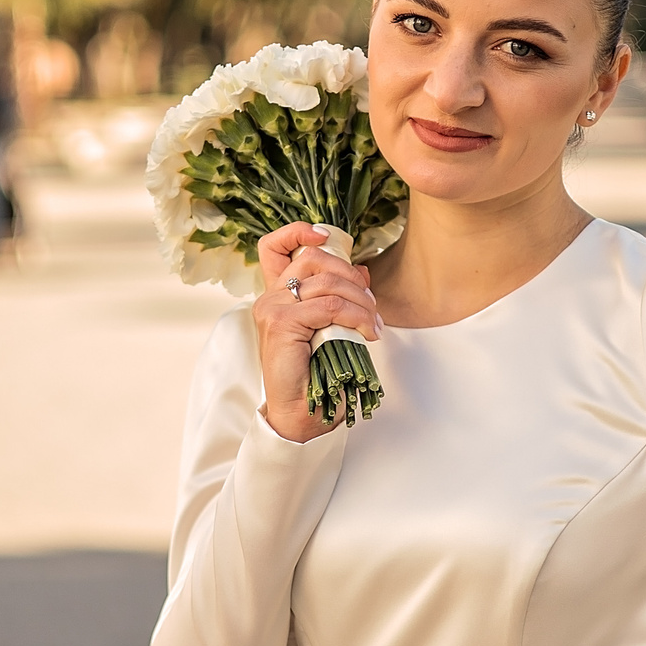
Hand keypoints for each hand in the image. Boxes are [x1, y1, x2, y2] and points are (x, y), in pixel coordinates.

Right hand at [252, 222, 381, 442]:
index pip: (274, 247)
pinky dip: (356, 316)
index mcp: (278, 295)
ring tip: (374, 324)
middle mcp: (270, 297)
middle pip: (314, 258)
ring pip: (328, 283)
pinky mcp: (281, 323)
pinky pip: (329, 306)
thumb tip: (362, 270)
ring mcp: (272, 308)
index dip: (298, 232)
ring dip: (361, 301)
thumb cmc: (315, 376)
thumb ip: (341, 296)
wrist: (301, 413)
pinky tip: (367, 332)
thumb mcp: (332, 327)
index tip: (325, 237)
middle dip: (351, 276)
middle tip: (372, 304)